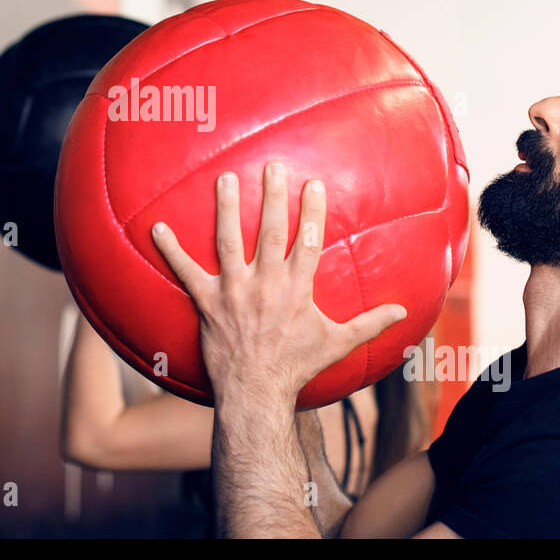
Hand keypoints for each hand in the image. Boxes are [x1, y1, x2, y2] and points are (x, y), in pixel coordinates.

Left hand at [151, 161, 406, 404]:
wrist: (257, 393)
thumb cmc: (297, 368)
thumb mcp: (338, 344)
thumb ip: (370, 324)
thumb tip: (404, 312)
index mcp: (297, 288)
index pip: (308, 240)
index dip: (311, 210)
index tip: (313, 182)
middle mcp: (266, 283)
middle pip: (269, 230)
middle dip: (272, 196)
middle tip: (272, 166)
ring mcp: (234, 291)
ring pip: (228, 241)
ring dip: (225, 209)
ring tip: (224, 179)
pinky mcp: (207, 303)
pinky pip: (185, 272)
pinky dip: (170, 250)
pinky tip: (156, 227)